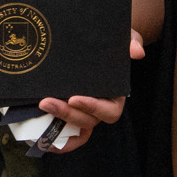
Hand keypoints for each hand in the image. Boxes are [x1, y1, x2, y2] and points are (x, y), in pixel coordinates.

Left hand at [33, 32, 146, 152]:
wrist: (99, 42)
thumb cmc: (114, 42)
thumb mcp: (125, 38)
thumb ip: (131, 42)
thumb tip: (136, 51)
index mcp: (116, 96)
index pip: (109, 111)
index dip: (92, 108)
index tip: (74, 98)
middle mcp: (100, 108)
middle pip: (87, 121)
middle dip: (66, 114)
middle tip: (46, 102)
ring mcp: (85, 113)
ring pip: (75, 129)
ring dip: (57, 126)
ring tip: (39, 116)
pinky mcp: (71, 112)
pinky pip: (67, 133)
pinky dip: (56, 139)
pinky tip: (39, 137)